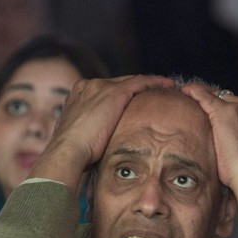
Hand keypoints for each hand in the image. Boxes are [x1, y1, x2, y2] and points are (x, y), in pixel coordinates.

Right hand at [31, 74, 175, 189]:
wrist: (68, 151)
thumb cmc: (73, 155)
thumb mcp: (81, 140)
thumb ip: (91, 135)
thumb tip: (99, 150)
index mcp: (77, 97)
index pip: (104, 93)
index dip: (120, 98)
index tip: (133, 105)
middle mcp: (88, 86)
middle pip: (117, 84)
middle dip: (134, 90)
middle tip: (153, 95)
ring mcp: (101, 87)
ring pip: (130, 81)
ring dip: (148, 85)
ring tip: (165, 88)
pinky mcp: (115, 92)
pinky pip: (140, 82)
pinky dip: (155, 82)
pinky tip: (168, 85)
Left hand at [179, 84, 237, 227]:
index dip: (232, 111)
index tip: (223, 117)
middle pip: (231, 99)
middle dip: (220, 107)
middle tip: (205, 114)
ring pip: (219, 98)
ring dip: (208, 103)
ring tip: (192, 101)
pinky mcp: (223, 112)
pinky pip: (205, 96)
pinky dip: (194, 92)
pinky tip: (186, 91)